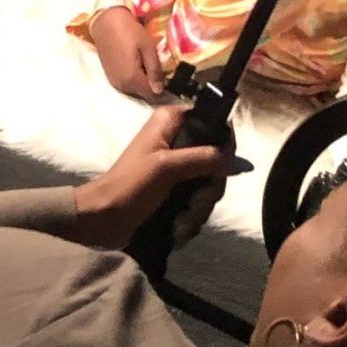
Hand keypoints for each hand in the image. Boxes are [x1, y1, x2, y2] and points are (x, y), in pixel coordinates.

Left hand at [72, 104, 242, 251]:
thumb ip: (207, 159)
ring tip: (180, 218)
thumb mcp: (168, 167)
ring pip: (208, 185)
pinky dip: (190, 215)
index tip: (221, 168)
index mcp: (171, 122)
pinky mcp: (175, 191)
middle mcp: (176, 140)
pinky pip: (197, 200)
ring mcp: (177, 168)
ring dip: (198, 206)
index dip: (223, 145)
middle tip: (196, 198)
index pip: (213, 122)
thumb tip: (244, 163)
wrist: (102, 218)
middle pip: (216, 160)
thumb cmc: (130, 185)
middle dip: (209, 187)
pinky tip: (177, 224)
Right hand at [91, 7, 165, 100]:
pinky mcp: (111, 77)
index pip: (153, 96)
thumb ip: (154, 70)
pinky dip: (136, 81)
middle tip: (166, 76)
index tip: (175, 86)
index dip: (166, 94)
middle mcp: (121, 86)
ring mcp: (114, 82)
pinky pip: (128, 86)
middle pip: (144, 96)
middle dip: (156, 90)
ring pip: (136, 92)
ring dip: (146, 86)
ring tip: (153, 70)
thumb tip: (160, 91)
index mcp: (132, 79)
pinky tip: (141, 68)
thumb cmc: (129, 31)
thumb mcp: (147, 48)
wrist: (106, 22)